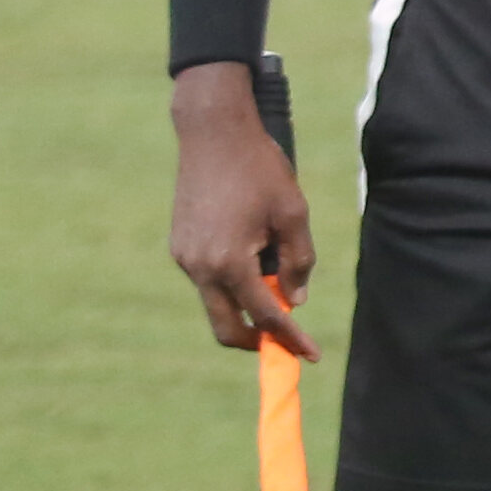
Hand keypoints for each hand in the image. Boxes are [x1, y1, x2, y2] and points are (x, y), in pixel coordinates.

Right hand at [167, 63, 314, 355]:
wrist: (213, 134)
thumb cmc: (260, 170)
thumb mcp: (293, 214)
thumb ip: (298, 261)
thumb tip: (295, 300)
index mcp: (230, 263)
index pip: (266, 316)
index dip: (290, 338)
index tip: (311, 355)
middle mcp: (199, 267)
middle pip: (226, 327)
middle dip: (257, 340)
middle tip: (287, 340)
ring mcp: (184, 258)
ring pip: (217, 301)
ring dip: (247, 302)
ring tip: (276, 269)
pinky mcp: (179, 247)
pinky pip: (208, 279)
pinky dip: (233, 282)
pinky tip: (254, 253)